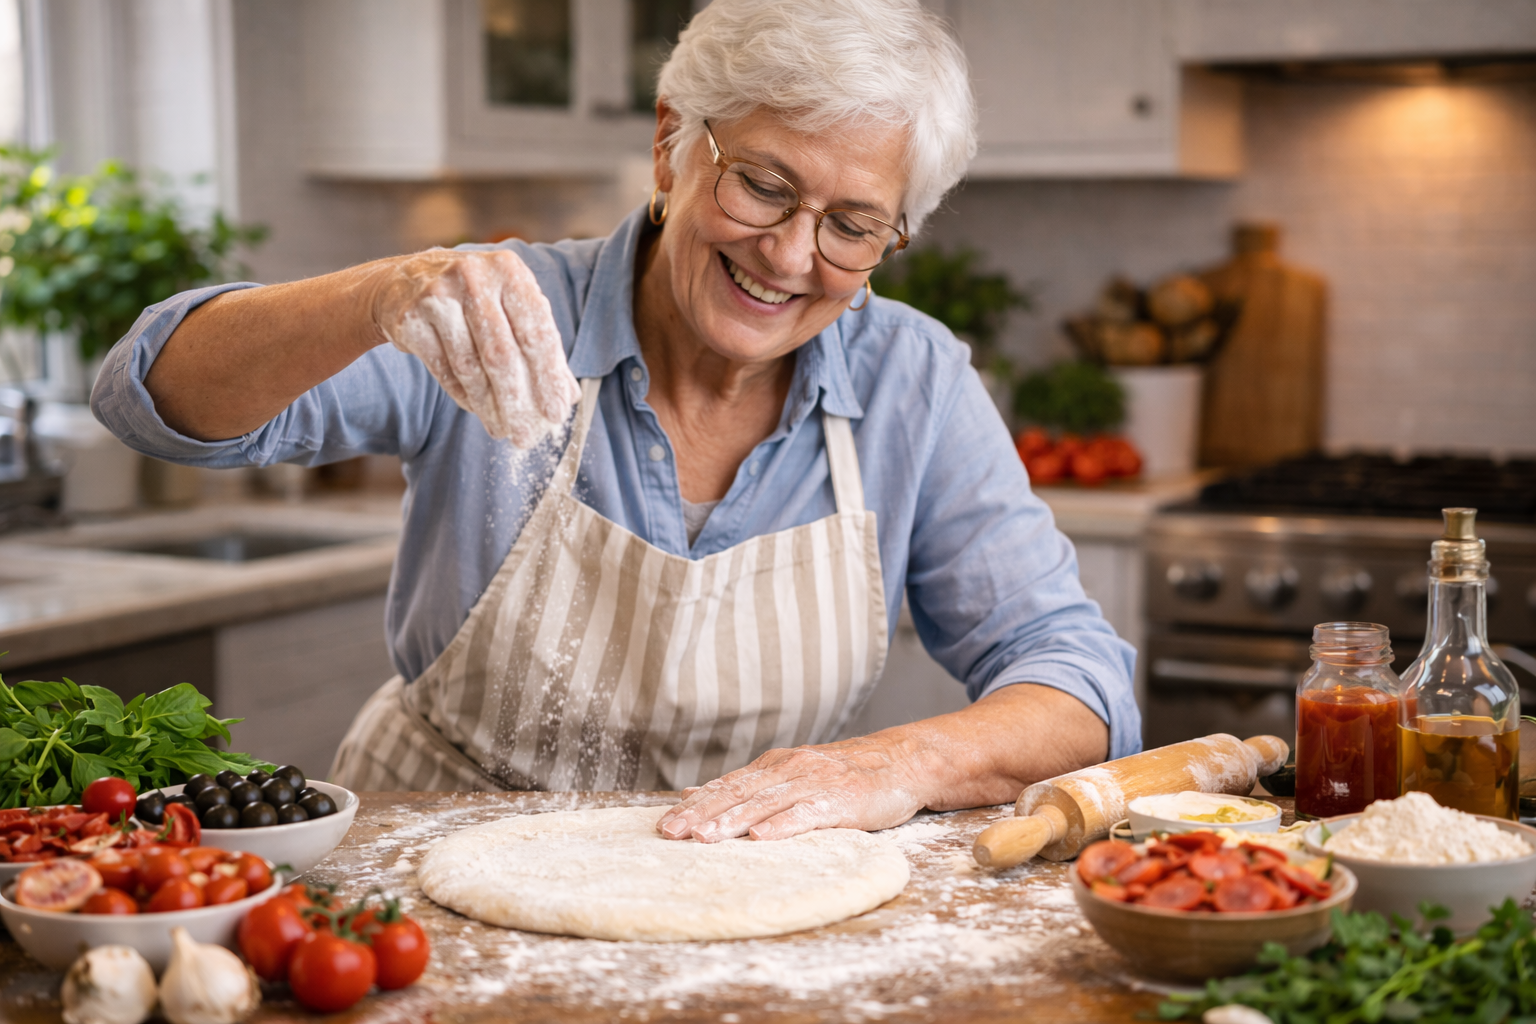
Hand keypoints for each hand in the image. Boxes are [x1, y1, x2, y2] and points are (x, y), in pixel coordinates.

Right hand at [371, 248, 580, 446]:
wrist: (404, 281)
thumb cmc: (475, 297)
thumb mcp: (511, 306)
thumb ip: (540, 345)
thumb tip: (568, 397)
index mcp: (509, 270)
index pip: (536, 331)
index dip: (549, 377)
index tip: (556, 413)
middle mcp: (474, 277)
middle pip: (502, 354)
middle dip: (517, 403)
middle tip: (526, 436)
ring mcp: (438, 295)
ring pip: (470, 366)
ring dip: (489, 406)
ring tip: (503, 430)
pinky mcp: (411, 318)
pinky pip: (444, 369)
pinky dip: (463, 395)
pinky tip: (478, 410)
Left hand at [656, 737, 926, 842]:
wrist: (902, 762)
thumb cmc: (844, 776)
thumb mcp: (790, 774)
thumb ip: (746, 786)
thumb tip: (691, 793)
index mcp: (774, 766)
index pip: (726, 785)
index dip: (694, 804)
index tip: (664, 824)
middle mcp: (789, 769)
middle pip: (738, 793)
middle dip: (701, 814)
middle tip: (670, 833)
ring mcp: (815, 782)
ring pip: (766, 802)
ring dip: (732, 820)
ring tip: (704, 838)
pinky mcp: (841, 799)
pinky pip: (807, 813)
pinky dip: (782, 825)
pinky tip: (760, 838)